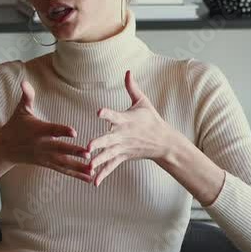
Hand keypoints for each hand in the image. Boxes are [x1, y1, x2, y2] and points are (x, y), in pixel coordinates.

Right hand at [0, 81, 91, 181]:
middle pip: (60, 149)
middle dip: (74, 152)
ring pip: (63, 163)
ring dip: (78, 167)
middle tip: (88, 154)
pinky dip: (76, 174)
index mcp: (38, 130)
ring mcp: (45, 156)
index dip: (62, 130)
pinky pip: (63, 170)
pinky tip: (89, 178)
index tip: (73, 131)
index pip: (52, 130)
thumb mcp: (20, 110)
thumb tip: (24, 81)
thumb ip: (26, 96)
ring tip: (93, 172)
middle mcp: (42, 145)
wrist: (4, 148)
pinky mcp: (47, 164)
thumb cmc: (15, 126)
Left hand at [87, 70, 176, 185]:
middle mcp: (122, 135)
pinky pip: (111, 166)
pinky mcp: (122, 156)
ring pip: (108, 155)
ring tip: (87, 166)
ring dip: (98, 161)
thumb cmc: (150, 119)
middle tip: (87, 147)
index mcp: (125, 120)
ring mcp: (122, 147)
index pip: (115, 115)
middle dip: (98, 143)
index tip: (99, 112)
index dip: (107, 113)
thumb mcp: (142, 102)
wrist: (163, 142)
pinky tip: (93, 181)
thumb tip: (127, 71)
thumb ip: (132, 88)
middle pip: (109, 139)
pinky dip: (103, 173)